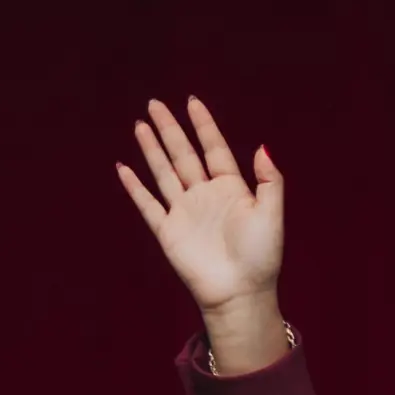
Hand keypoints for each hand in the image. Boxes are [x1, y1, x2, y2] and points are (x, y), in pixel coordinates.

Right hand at [116, 97, 288, 367]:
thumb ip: (269, 181)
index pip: (214, 148)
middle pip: (184, 154)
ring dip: (152, 149)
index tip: (192, 102)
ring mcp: (185, 212)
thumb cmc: (261, 258)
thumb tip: (262, 147)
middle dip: (170, 129)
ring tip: (140, 124)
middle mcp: (205, 196)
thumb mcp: (271, 215)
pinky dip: (135, 187)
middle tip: (155, 103)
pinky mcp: (168, 231)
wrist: (239, 293)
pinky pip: (148, 204)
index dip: (204, 125)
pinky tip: (124, 168)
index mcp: (231, 189)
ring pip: (164, 172)